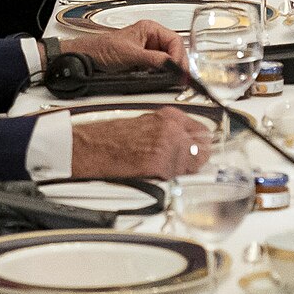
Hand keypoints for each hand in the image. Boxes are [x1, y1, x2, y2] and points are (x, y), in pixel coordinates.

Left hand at [61, 20, 183, 70]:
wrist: (86, 58)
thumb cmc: (102, 49)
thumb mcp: (130, 54)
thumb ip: (152, 59)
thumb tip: (170, 64)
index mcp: (150, 29)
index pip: (175, 40)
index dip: (179, 55)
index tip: (179, 68)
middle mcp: (151, 38)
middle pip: (174, 50)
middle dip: (177, 63)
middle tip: (179, 76)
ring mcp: (148, 51)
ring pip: (168, 60)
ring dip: (170, 69)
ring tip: (172, 77)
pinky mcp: (143, 62)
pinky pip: (159, 68)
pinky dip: (162, 74)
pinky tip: (162, 78)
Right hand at [71, 107, 212, 177]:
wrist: (90, 147)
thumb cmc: (111, 137)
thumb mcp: (146, 123)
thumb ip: (170, 130)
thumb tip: (188, 142)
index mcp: (169, 116)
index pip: (203, 131)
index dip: (202, 145)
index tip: (201, 151)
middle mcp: (172, 129)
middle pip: (203, 149)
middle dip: (196, 158)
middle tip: (185, 165)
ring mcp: (167, 146)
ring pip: (192, 165)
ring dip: (182, 170)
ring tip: (163, 169)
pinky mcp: (159, 164)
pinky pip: (176, 175)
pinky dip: (169, 178)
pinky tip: (154, 173)